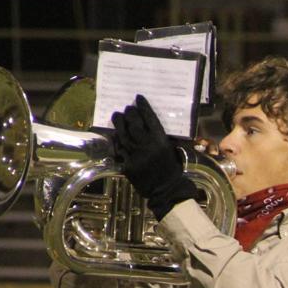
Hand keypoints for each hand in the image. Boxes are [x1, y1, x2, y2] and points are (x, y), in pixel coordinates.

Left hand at [111, 95, 198, 219]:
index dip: (143, 106)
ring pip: (123, 134)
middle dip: (130, 113)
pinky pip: (119, 148)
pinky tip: (116, 134)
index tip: (138, 98)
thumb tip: (149, 122)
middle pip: (134, 123)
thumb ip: (161, 137)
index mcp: (161, 141)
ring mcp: (136, 156)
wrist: (166, 190)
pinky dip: (116, 139)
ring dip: (119, 122)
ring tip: (117, 115)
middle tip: (128, 108)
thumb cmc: (172, 169)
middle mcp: (147, 146)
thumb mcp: (172, 150)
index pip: (150, 118)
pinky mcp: (128, 165)